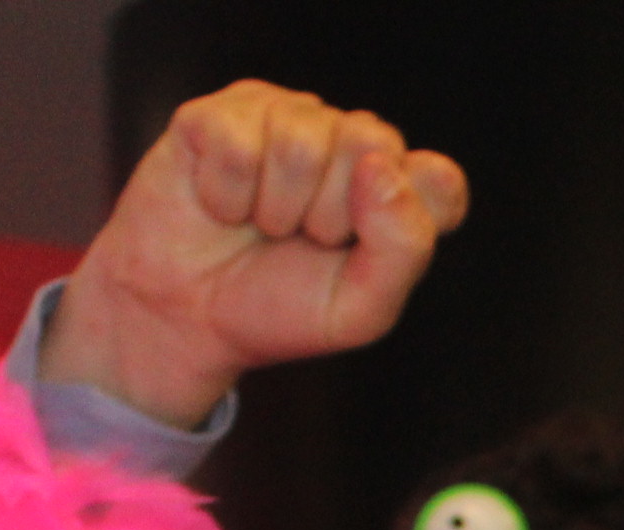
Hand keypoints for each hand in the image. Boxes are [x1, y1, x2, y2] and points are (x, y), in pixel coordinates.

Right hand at [44, 80, 470, 427]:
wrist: (184, 320)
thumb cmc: (276, 309)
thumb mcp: (359, 310)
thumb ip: (402, 247)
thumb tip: (382, 166)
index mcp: (393, 189)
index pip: (439, 181)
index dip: (399, 221)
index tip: (358, 255)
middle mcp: (347, 142)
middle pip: (370, 143)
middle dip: (330, 214)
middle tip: (301, 240)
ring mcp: (284, 119)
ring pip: (301, 140)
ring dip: (274, 207)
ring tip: (260, 224)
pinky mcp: (221, 114)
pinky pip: (237, 142)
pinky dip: (225, 194)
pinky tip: (221, 205)